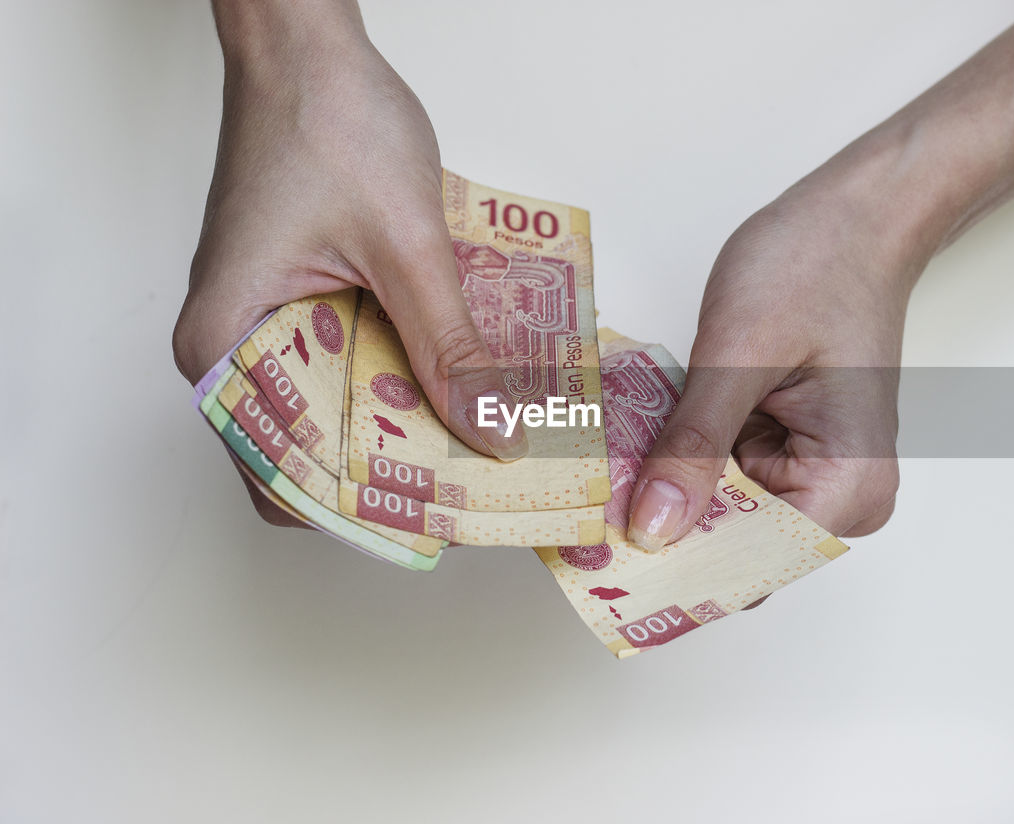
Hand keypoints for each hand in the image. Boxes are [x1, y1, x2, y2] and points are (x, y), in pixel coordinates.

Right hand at [174, 3, 525, 523]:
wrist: (306, 42)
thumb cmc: (325, 121)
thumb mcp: (405, 247)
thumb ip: (450, 348)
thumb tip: (493, 433)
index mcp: (226, 348)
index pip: (286, 480)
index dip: (363, 511)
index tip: (441, 518)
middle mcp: (236, 346)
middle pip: (318, 451)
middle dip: (399, 471)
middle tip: (480, 480)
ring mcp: (269, 321)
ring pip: (343, 406)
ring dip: (408, 421)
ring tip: (485, 434)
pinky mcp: (303, 298)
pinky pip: (355, 360)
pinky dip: (405, 373)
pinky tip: (463, 377)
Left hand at [627, 151, 917, 548]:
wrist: (854, 216)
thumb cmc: (818, 264)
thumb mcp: (739, 354)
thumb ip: (693, 447)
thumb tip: (649, 527)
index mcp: (849, 486)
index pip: (750, 564)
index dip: (672, 562)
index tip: (597, 557)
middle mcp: (840, 498)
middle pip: (733, 545)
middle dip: (660, 523)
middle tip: (579, 509)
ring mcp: (813, 476)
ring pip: (719, 513)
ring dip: (664, 489)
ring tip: (601, 472)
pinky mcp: (785, 452)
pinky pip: (721, 477)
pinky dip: (680, 460)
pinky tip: (637, 442)